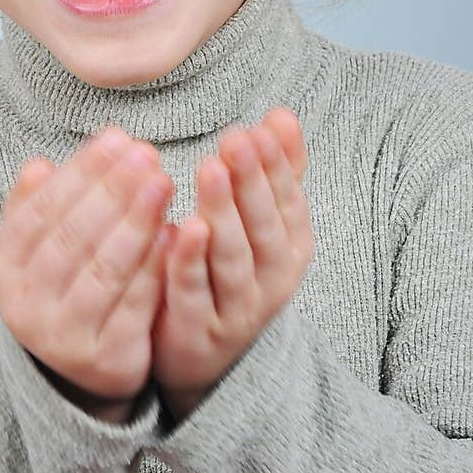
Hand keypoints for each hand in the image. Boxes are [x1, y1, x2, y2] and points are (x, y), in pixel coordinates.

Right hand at [0, 128, 173, 407]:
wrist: (80, 364)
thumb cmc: (64, 281)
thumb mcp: (39, 243)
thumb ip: (37, 203)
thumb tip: (39, 165)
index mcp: (3, 267)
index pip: (41, 210)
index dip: (81, 171)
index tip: (118, 137)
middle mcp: (24, 305)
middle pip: (72, 238)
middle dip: (113, 190)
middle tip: (147, 154)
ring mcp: (62, 337)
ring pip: (103, 270)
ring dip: (136, 222)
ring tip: (164, 182)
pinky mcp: (104, 360)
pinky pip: (134, 305)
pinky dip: (154, 266)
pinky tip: (176, 233)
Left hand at [151, 108, 312, 415]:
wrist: (204, 358)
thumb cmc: (232, 273)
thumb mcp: (262, 225)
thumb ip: (277, 173)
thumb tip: (283, 115)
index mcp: (290, 250)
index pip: (288, 203)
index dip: (275, 167)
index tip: (256, 129)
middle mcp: (272, 281)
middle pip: (263, 227)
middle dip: (252, 181)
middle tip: (236, 139)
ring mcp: (237, 309)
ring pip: (231, 258)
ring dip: (223, 212)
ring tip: (210, 170)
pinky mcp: (199, 331)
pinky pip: (194, 292)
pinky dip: (189, 261)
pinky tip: (181, 226)